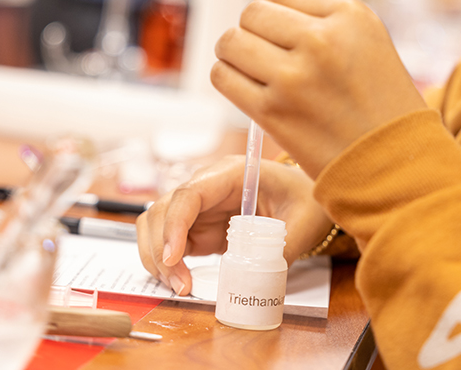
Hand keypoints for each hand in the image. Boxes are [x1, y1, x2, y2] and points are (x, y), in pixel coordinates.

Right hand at [136, 156, 333, 294]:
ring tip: (179, 287)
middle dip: (160, 248)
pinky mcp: (198, 229)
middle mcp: (206, 188)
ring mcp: (199, 209)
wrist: (303, 197)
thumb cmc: (303, 198)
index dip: (174, 224)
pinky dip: (166, 264)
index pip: (189, 194)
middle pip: (162, 210)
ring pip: (157, 226)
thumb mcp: (302, 221)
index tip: (173, 256)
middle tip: (179, 284)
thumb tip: (262, 279)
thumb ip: (283, 248)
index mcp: (230, 175)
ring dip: (157, 257)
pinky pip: (169, 243)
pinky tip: (180, 282)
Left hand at [211, 0, 427, 177]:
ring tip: (253, 69)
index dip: (272, 7)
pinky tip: (247, 88)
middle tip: (266, 53)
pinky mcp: (271, 112)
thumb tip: (262, 8)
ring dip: (234, 53)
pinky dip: (228, 78)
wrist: (394, 164)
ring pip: (230, 41)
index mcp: (350, 15)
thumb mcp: (368, 40)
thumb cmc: (380, 104)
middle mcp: (321, 39)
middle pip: (251, 13)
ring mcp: (293, 76)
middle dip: (252, 31)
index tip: (277, 29)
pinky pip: (223, 76)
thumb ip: (321, 18)